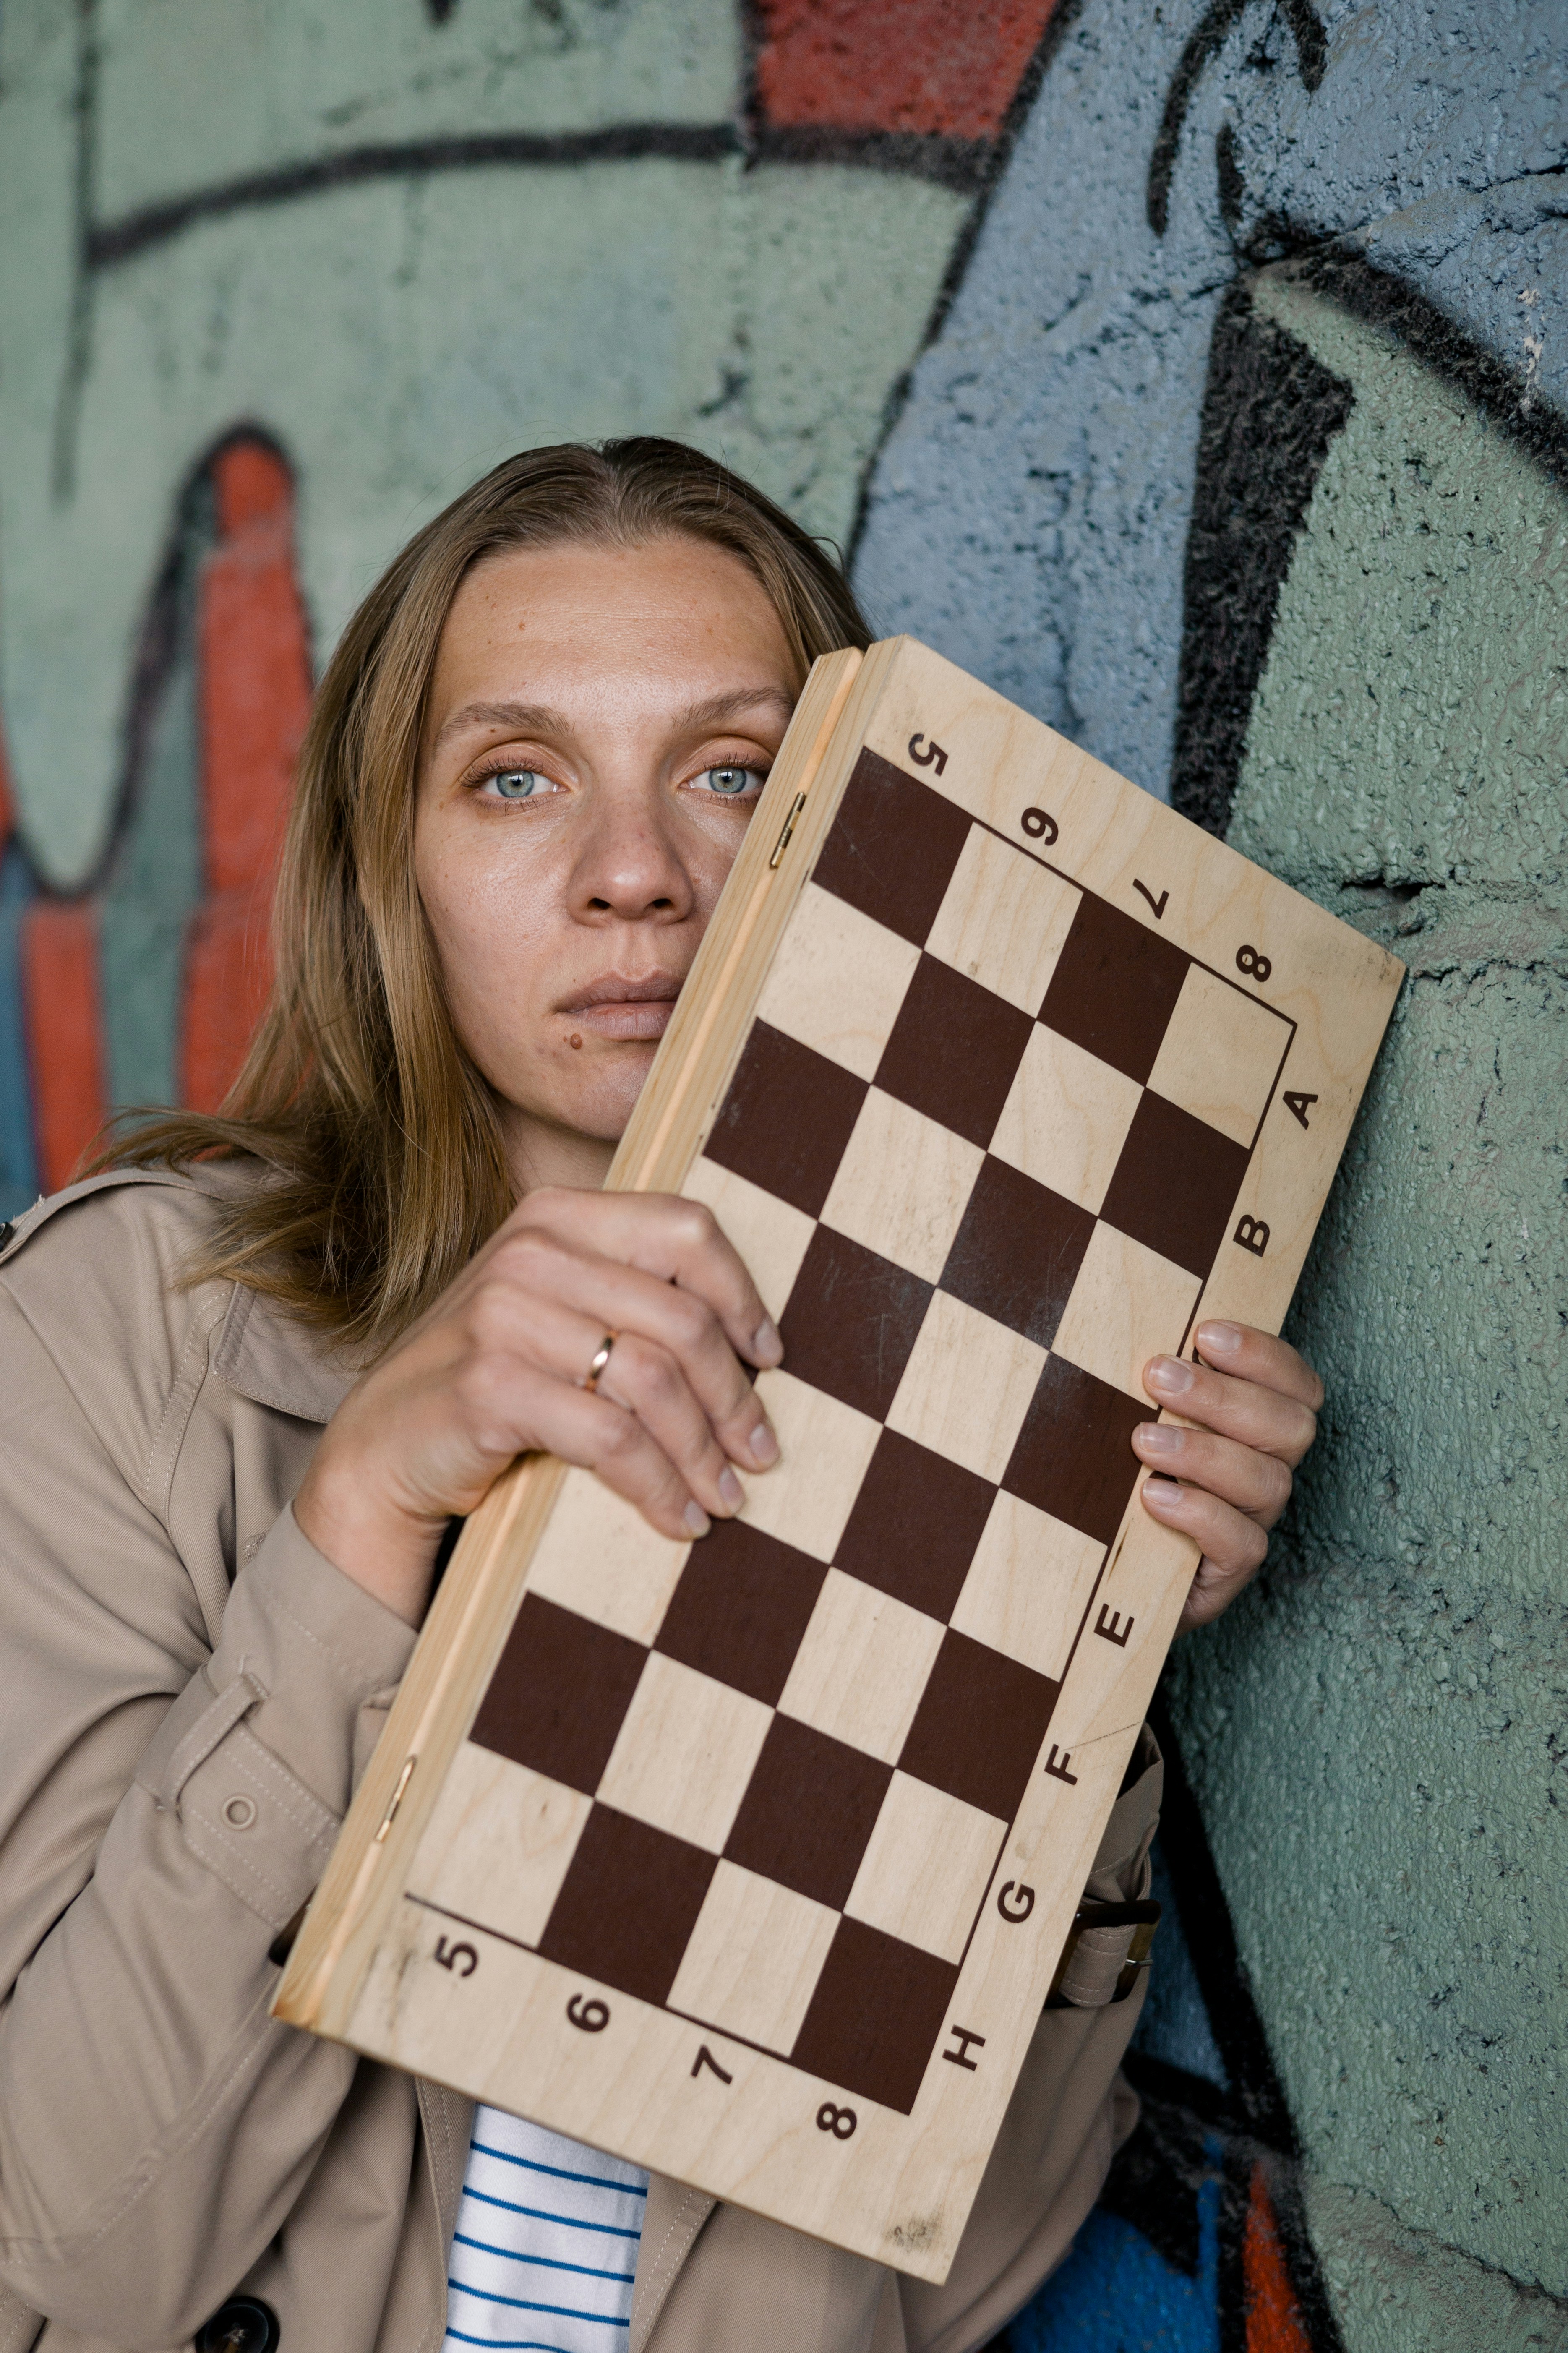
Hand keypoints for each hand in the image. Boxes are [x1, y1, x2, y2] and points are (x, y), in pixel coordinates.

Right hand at [294, 1190, 781, 1625]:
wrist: (381, 1450)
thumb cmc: (490, 1383)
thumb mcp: (557, 1314)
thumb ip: (627, 1299)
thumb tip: (751, 1343)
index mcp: (556, 1216)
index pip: (685, 1230)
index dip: (742, 1296)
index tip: (770, 1357)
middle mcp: (531, 1252)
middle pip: (682, 1317)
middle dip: (734, 1397)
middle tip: (760, 1452)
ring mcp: (504, 1316)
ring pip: (654, 1381)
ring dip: (703, 1452)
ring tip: (726, 1498)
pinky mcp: (491, 1386)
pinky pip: (611, 1438)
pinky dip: (657, 1486)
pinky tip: (678, 1520)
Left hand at [1132, 1321, 1321, 1632]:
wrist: (1101, 1574)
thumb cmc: (1115, 1480)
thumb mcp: (1127, 1421)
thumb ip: (1143, 1379)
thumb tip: (1105, 1310)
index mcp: (1255, 1426)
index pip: (1296, 1384)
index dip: (1263, 1354)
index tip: (1204, 1333)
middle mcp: (1265, 1470)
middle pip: (1290, 1426)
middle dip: (1224, 1395)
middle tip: (1158, 1376)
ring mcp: (1252, 1521)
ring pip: (1269, 1481)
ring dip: (1204, 1451)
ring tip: (1143, 1440)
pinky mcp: (1228, 1570)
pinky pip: (1243, 1542)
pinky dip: (1199, 1512)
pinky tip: (1152, 1496)